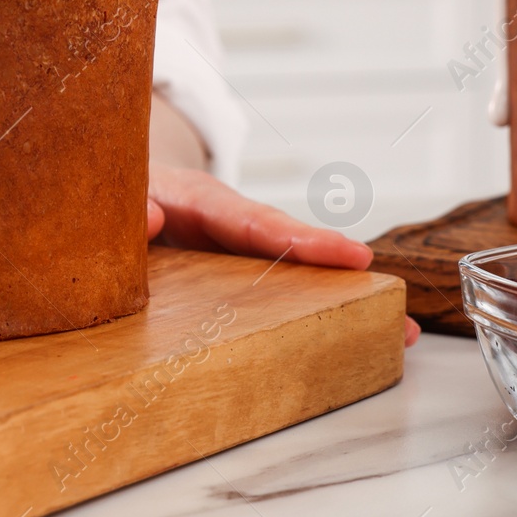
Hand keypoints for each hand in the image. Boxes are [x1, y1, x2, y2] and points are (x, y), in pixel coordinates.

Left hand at [147, 93, 419, 346]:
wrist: (124, 180)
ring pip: (295, 273)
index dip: (304, 241)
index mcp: (200, 203)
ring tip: (395, 335)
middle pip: (295, 251)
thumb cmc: (124, 190)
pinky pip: (276, 289)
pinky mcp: (234, 272)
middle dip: (347, 283)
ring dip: (343, 302)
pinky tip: (350, 335)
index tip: (353, 255)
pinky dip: (313, 309)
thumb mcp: (120, 191)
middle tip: (396, 315)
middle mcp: (230, 224)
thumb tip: (149, 219)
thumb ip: (130, 205)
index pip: (257, 222)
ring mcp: (236, 249)